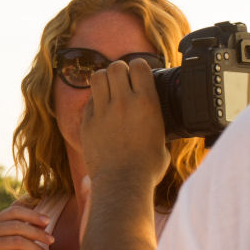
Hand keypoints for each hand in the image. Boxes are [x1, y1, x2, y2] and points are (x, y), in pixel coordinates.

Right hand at [0, 202, 53, 249]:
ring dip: (36, 249)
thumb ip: (25, 230)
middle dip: (37, 233)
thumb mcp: (16, 244)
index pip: (14, 211)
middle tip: (52, 240)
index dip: (32, 215)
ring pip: (17, 241)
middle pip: (17, 226)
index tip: (48, 221)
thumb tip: (44, 220)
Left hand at [81, 58, 168, 188]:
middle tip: (123, 80)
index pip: (139, 66)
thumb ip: (157, 121)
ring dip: (104, 79)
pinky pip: (89, 100)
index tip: (139, 73)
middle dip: (120, 70)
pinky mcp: (87, 121)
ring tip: (108, 88)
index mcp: (146, 102)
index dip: (139, 67)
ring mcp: (102, 110)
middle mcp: (123, 102)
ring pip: (97, 76)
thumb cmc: (147, 167)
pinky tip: (101, 109)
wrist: (121, 183)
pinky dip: (95, 100)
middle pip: (116, 66)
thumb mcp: (163, 139)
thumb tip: (159, 120)